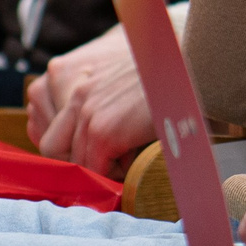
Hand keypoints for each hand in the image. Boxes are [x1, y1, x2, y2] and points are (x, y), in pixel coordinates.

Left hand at [27, 25, 153, 174]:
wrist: (194, 72)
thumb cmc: (168, 82)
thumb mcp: (123, 88)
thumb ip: (104, 107)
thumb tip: (100, 147)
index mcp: (77, 81)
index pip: (51, 127)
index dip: (70, 149)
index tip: (94, 157)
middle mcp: (77, 95)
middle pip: (51, 147)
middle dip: (76, 162)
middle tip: (105, 166)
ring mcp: (88, 113)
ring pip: (74, 162)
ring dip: (100, 168)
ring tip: (126, 160)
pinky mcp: (104, 131)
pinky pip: (96, 169)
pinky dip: (115, 173)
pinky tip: (134, 158)